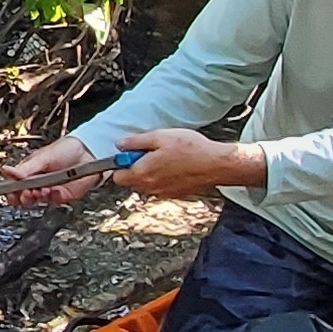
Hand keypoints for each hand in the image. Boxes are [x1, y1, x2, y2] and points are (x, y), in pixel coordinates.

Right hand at [0, 135, 100, 206]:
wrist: (89, 151)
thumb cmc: (65, 149)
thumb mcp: (42, 157)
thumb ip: (26, 168)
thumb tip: (6, 171)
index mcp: (30, 172)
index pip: (15, 187)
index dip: (11, 192)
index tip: (11, 192)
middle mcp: (39, 183)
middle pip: (25, 198)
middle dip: (24, 197)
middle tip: (26, 192)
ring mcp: (51, 190)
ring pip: (39, 201)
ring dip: (38, 197)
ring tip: (41, 190)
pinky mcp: (64, 195)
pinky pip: (55, 201)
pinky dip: (53, 197)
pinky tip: (54, 190)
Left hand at [107, 128, 263, 194]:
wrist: (216, 164)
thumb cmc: (191, 149)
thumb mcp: (160, 137)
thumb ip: (136, 142)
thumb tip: (120, 144)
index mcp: (143, 173)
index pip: (116, 176)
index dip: (120, 163)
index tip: (129, 152)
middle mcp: (150, 187)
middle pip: (130, 182)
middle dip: (134, 168)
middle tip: (149, 152)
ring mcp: (162, 193)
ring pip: (145, 185)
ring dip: (148, 173)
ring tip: (164, 157)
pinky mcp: (174, 194)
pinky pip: (159, 187)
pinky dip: (162, 178)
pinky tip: (174, 165)